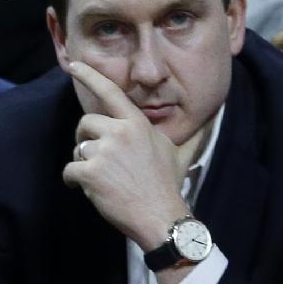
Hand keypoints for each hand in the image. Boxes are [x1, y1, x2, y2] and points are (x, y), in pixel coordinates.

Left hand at [62, 61, 190, 250]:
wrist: (162, 218)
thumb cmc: (169, 187)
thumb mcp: (180, 156)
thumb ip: (190, 136)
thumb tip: (213, 121)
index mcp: (137, 125)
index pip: (110, 92)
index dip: (89, 76)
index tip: (74, 66)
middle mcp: (119, 133)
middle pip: (86, 123)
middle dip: (85, 138)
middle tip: (96, 157)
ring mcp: (103, 153)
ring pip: (78, 148)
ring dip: (84, 163)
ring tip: (103, 179)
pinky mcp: (90, 173)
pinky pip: (69, 170)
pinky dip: (73, 181)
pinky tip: (87, 190)